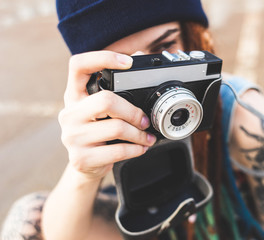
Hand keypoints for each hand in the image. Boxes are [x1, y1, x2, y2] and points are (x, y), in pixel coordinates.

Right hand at [58, 51, 155, 179]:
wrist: (87, 166)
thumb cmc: (99, 133)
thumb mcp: (101, 111)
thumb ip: (116, 90)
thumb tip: (139, 58)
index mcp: (74, 95)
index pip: (78, 65)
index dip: (103, 58)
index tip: (128, 63)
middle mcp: (69, 113)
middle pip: (106, 100)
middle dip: (133, 112)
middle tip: (144, 120)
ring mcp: (72, 136)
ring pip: (117, 127)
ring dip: (139, 134)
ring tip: (146, 137)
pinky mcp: (81, 158)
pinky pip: (118, 150)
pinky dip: (136, 149)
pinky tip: (140, 148)